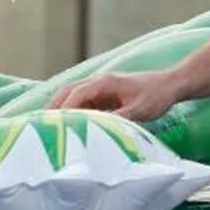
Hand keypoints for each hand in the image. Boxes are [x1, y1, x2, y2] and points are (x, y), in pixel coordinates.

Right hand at [54, 68, 181, 121]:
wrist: (169, 85)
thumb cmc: (156, 96)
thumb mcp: (138, 111)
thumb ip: (118, 119)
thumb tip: (99, 128)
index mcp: (105, 82)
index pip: (77, 93)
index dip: (63, 108)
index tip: (52, 122)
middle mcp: (99, 81)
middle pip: (68, 91)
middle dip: (54, 106)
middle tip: (39, 124)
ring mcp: (101, 87)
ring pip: (73, 95)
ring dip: (61, 108)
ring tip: (48, 126)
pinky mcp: (105, 94)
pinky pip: (83, 101)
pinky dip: (73, 111)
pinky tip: (68, 124)